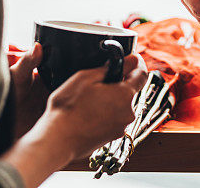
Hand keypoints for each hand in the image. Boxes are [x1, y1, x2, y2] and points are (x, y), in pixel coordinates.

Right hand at [1, 55, 146, 187]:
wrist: (57, 140)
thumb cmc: (69, 107)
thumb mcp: (86, 77)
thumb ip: (111, 67)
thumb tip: (130, 60)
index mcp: (125, 95)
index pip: (142, 75)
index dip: (137, 64)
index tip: (131, 59)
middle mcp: (128, 113)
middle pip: (129, 92)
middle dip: (116, 84)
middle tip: (96, 82)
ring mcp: (120, 128)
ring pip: (119, 107)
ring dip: (109, 101)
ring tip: (86, 101)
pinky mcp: (111, 138)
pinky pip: (112, 120)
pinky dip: (103, 115)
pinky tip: (86, 115)